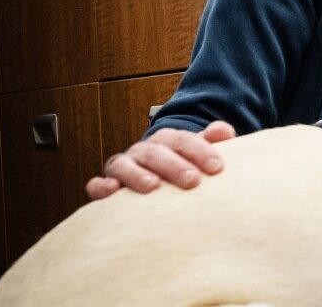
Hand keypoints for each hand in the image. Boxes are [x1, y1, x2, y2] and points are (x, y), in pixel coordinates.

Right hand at [85, 120, 235, 199]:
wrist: (157, 180)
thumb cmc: (183, 169)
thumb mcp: (199, 154)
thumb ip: (212, 142)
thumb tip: (224, 131)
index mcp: (167, 140)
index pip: (183, 140)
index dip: (201, 151)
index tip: (217, 167)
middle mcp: (144, 151)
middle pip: (156, 152)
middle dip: (174, 165)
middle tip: (192, 180)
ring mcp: (123, 166)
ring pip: (125, 164)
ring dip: (138, 174)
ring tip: (153, 186)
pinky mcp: (106, 184)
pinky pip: (96, 184)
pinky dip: (101, 186)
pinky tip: (112, 190)